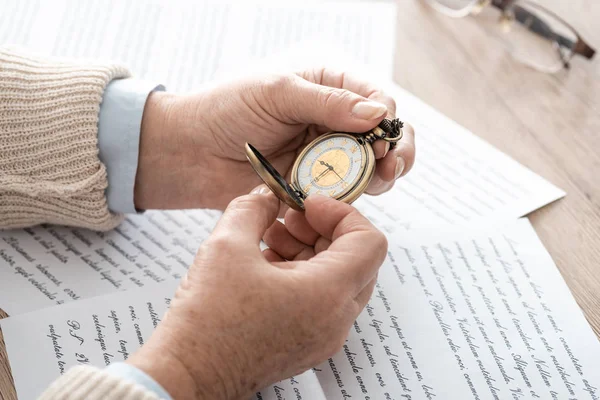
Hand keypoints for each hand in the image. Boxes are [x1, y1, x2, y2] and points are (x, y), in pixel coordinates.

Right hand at [127, 188, 387, 398]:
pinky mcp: (305, 344)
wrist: (187, 375)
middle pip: (356, 260)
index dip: (342, 213)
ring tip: (270, 237)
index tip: (309, 205)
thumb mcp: (227, 245)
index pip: (369, 242)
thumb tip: (267, 196)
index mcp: (328, 294)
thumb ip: (253, 208)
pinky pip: (320, 301)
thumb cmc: (208, 321)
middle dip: (323, 230)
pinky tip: (265, 262)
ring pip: (337, 280)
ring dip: (310, 251)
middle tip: (290, 217)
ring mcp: (322, 336)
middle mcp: (335, 320)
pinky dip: (301, 275)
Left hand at [134, 68, 415, 209]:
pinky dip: (354, 197)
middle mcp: (332, 121)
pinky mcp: (314, 187)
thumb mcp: (276, 92)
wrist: (190, 152)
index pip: (376, 100)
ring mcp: (325, 156)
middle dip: (395, 150)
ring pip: (371, 167)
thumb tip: (376, 115)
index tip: (380, 139)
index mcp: (328, 88)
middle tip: (390, 165)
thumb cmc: (226, 109)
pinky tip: (346, 199)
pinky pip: (346, 194)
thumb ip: (326, 103)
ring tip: (377, 181)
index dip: (386, 121)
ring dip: (380, 175)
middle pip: (384, 136)